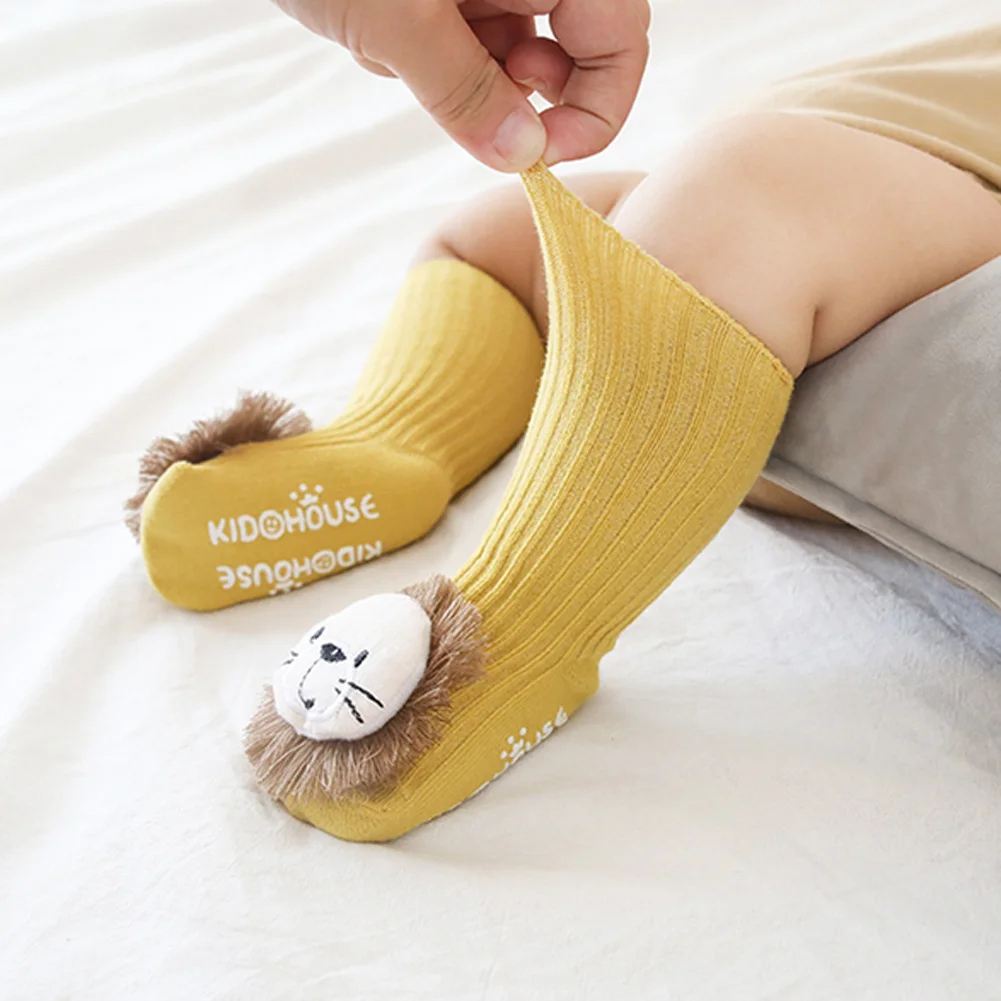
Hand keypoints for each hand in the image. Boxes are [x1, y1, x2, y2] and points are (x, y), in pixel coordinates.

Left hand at [273, 0, 649, 170]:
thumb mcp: (395, 20)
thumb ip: (464, 91)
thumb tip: (523, 156)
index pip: (622, 38)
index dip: (598, 109)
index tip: (544, 155)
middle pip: (572, 46)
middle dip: (515, 87)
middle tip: (465, 99)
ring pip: (508, 50)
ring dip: (458, 72)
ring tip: (395, 46)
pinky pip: (464, 37)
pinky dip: (428, 53)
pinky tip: (383, 35)